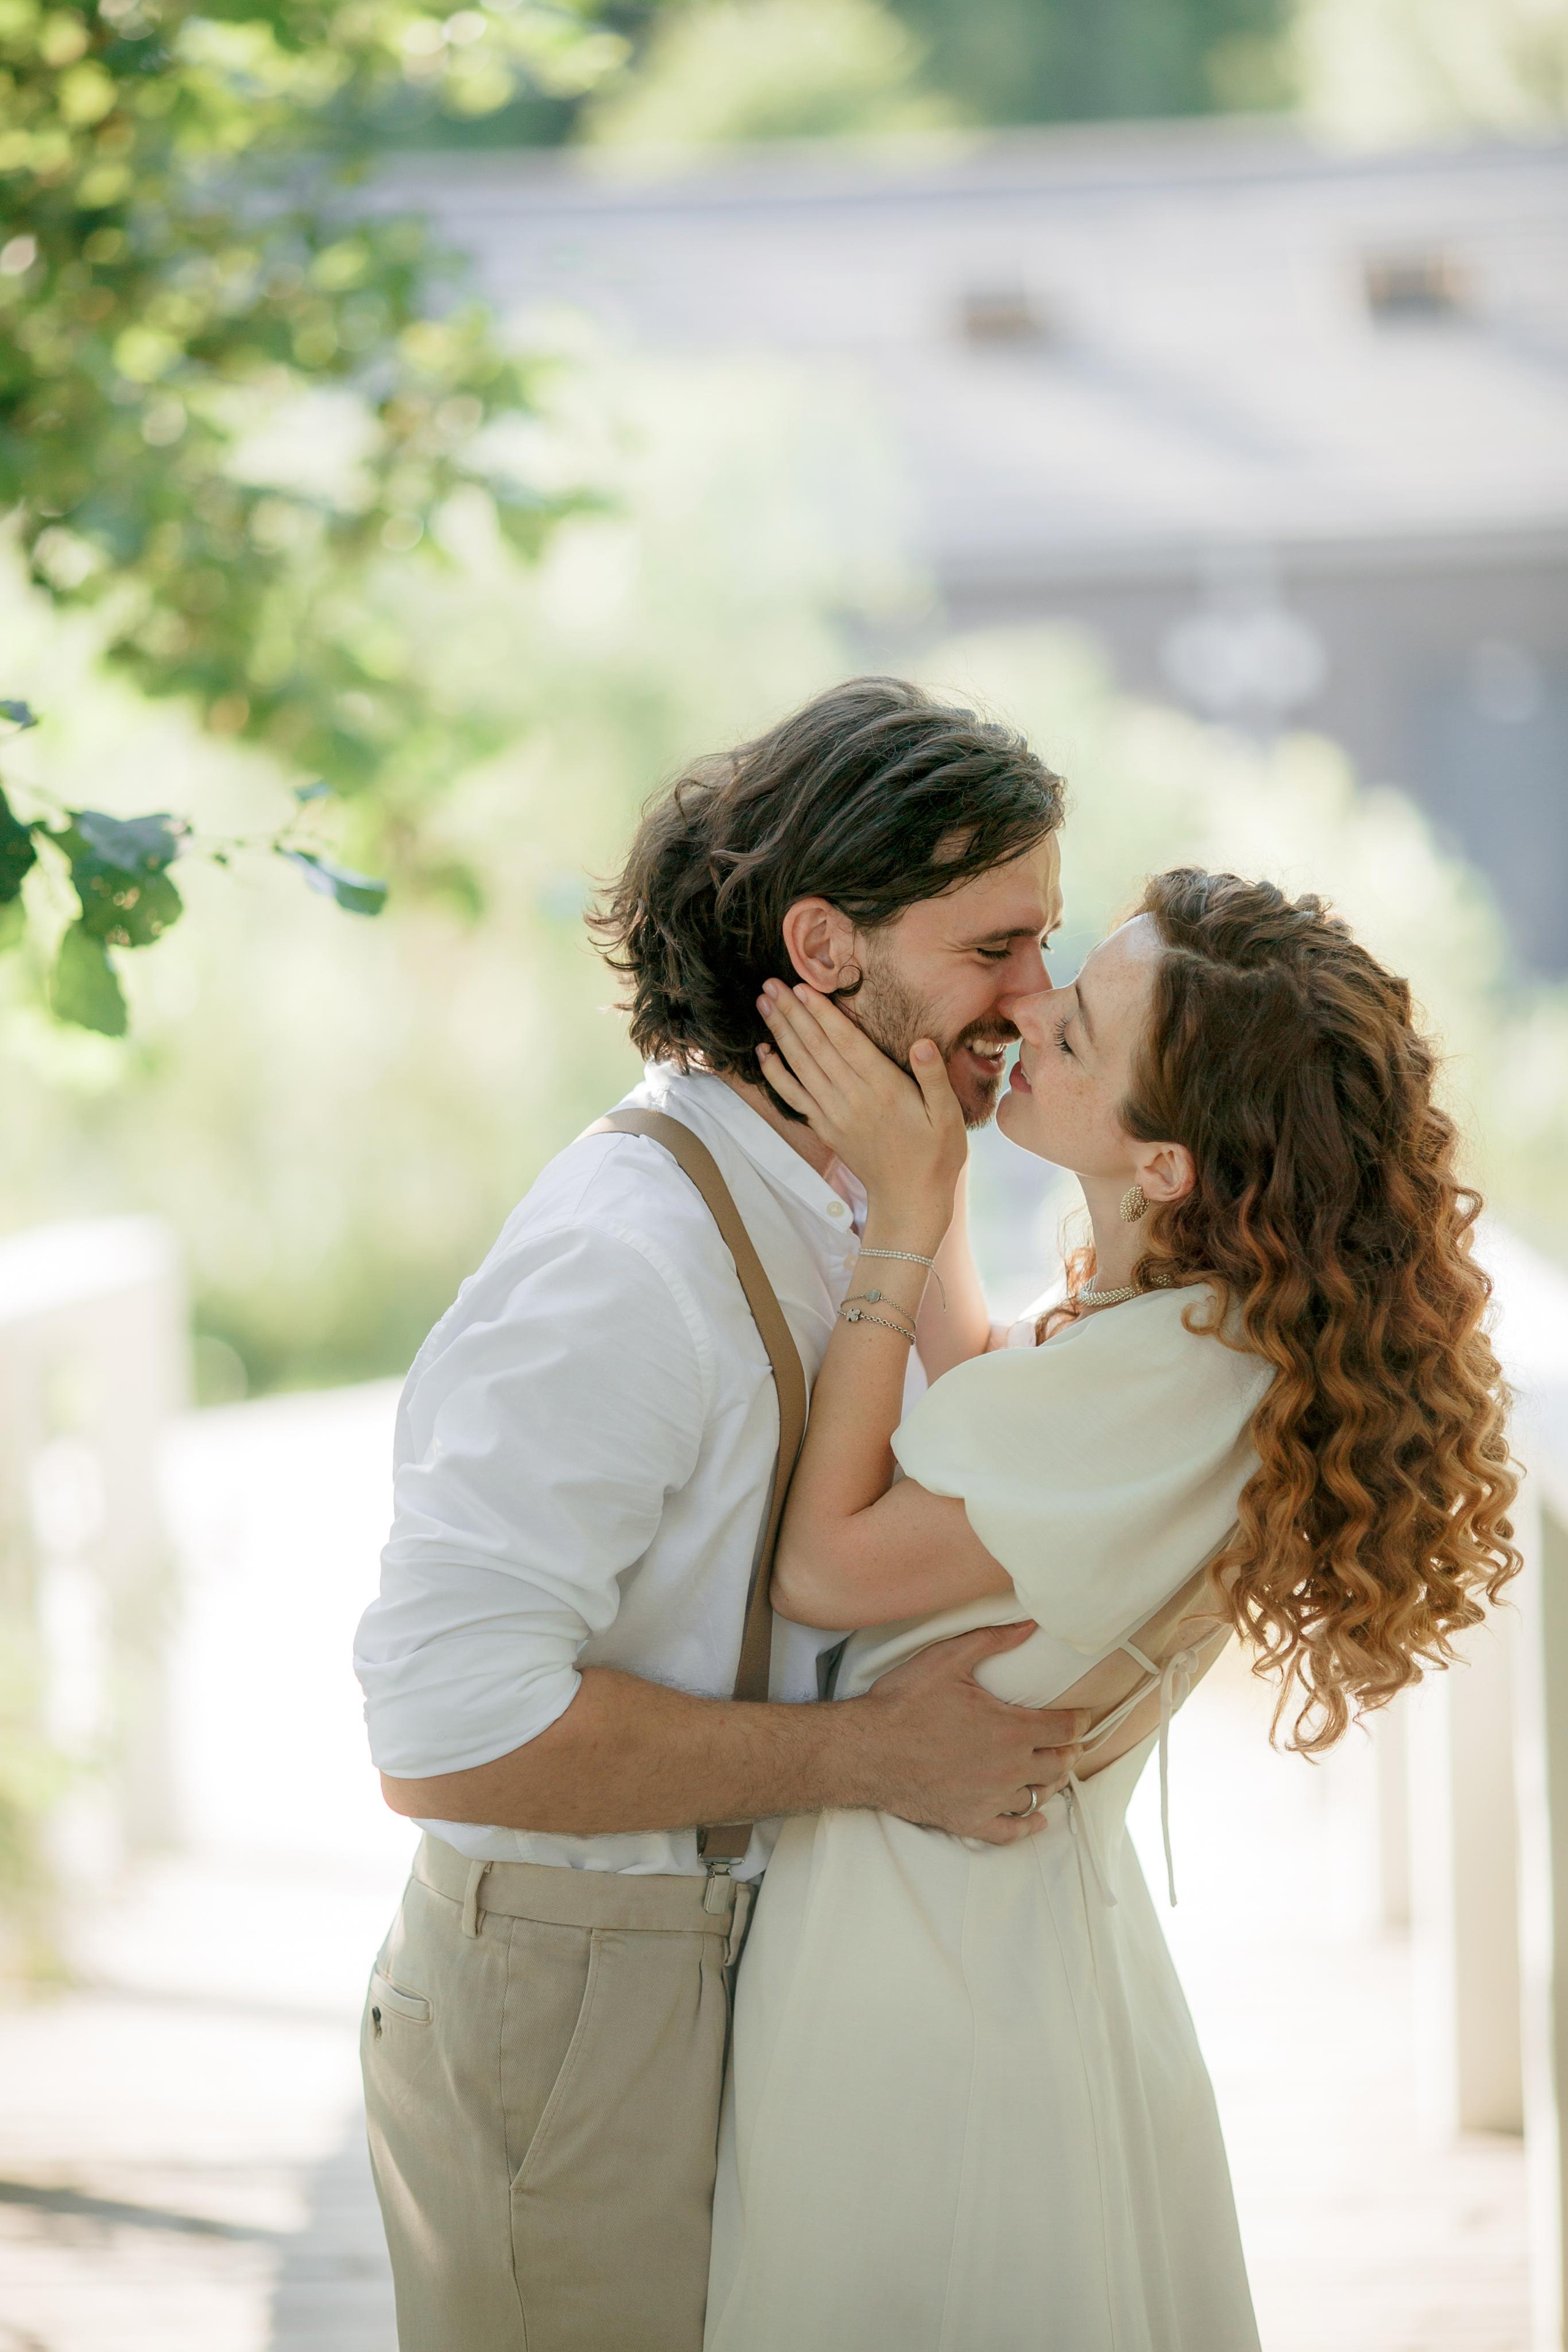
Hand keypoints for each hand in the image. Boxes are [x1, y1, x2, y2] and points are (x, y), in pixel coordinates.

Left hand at [756, 980, 966, 1227]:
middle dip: (792, 1013)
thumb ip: (934, 1078)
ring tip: (764, 1003)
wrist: (909, 1201)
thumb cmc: (936, 1155)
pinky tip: (763, 1052)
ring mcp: (834, 1114)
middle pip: (816, 1048)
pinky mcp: (825, 1128)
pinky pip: (794, 1096)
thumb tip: (922, 1044)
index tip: (802, 987)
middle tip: (771, 983)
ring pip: (801, 1066)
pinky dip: (776, 1073)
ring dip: (780, 1033)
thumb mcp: (949, 1116)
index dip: (822, 1014)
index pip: (846, 1043)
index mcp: (884, 1090)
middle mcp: (852, 1099)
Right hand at [846, 1622, 1089, 1845]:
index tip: (1081, 1717)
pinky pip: (1011, 1832)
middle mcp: (1009, 1768)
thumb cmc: (905, 1703)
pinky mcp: (969, 1822)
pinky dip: (1028, 1825)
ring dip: (1050, 1783)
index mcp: (1011, 1729)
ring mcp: (990, 1799)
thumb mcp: (947, 1660)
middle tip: (1067, 1743)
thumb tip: (1029, 1625)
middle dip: (1068, 1751)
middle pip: (1059, 1764)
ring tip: (1050, 1771)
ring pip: (1039, 1796)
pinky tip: (1035, 1818)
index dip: (1079, 1721)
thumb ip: (992, 1641)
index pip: (1065, 1729)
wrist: (866, 1751)